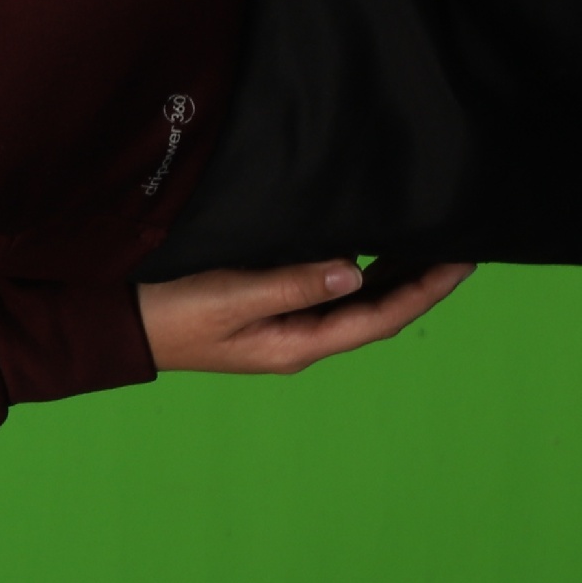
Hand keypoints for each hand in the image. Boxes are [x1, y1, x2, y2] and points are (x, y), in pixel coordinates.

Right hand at [139, 256, 477, 373]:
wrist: (118, 325)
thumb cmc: (168, 312)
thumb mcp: (230, 297)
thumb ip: (292, 284)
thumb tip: (356, 270)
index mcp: (298, 343)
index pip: (380, 315)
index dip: (425, 289)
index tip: (462, 260)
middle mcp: (300, 338)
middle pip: (377, 309)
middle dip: (420, 279)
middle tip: (458, 241)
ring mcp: (285, 327)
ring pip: (355, 299)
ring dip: (393, 273)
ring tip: (426, 239)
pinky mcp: (268, 310)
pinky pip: (329, 291)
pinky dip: (358, 269)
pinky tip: (366, 247)